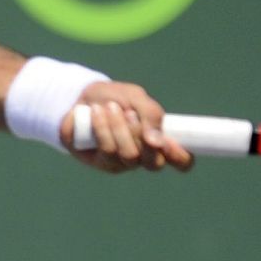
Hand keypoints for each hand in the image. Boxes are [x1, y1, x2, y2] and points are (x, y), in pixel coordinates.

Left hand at [58, 81, 193, 173]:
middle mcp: (143, 157)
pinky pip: (107, 151)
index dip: (180, 156)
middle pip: (154, 163)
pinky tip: (96, 113)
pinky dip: (103, 128)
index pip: (181, 160)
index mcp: (159, 141)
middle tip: (130, 114)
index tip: (168, 141)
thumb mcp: (136, 97)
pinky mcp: (101, 163)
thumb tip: (156, 140)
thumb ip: (151, 114)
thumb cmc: (114, 98)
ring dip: (120, 127)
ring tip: (110, 107)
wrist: (80, 96)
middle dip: (142, 136)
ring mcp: (122, 163)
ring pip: (130, 155)